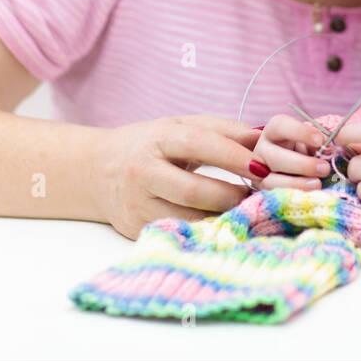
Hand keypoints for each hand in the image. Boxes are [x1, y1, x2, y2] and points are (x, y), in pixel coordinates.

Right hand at [94, 115, 258, 239]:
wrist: (98, 171)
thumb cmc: (151, 145)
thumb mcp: (180, 126)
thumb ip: (222, 130)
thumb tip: (263, 138)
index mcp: (157, 139)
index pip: (199, 144)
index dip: (234, 156)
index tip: (262, 167)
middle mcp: (143, 172)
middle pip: (193, 190)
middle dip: (231, 195)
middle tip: (256, 196)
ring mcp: (137, 204)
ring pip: (187, 218)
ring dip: (222, 217)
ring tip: (243, 210)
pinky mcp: (137, 229)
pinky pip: (179, 233)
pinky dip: (206, 231)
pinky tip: (222, 224)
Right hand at [250, 115, 331, 189]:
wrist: (288, 166)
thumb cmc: (302, 149)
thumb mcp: (308, 142)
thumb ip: (315, 143)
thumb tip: (325, 149)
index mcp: (274, 131)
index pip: (280, 126)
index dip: (300, 132)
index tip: (319, 140)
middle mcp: (262, 149)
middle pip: (275, 157)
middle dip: (302, 165)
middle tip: (324, 168)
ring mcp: (258, 172)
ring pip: (271, 180)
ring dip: (297, 183)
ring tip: (317, 184)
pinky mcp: (262, 189)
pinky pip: (274, 195)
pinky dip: (292, 194)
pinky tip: (307, 194)